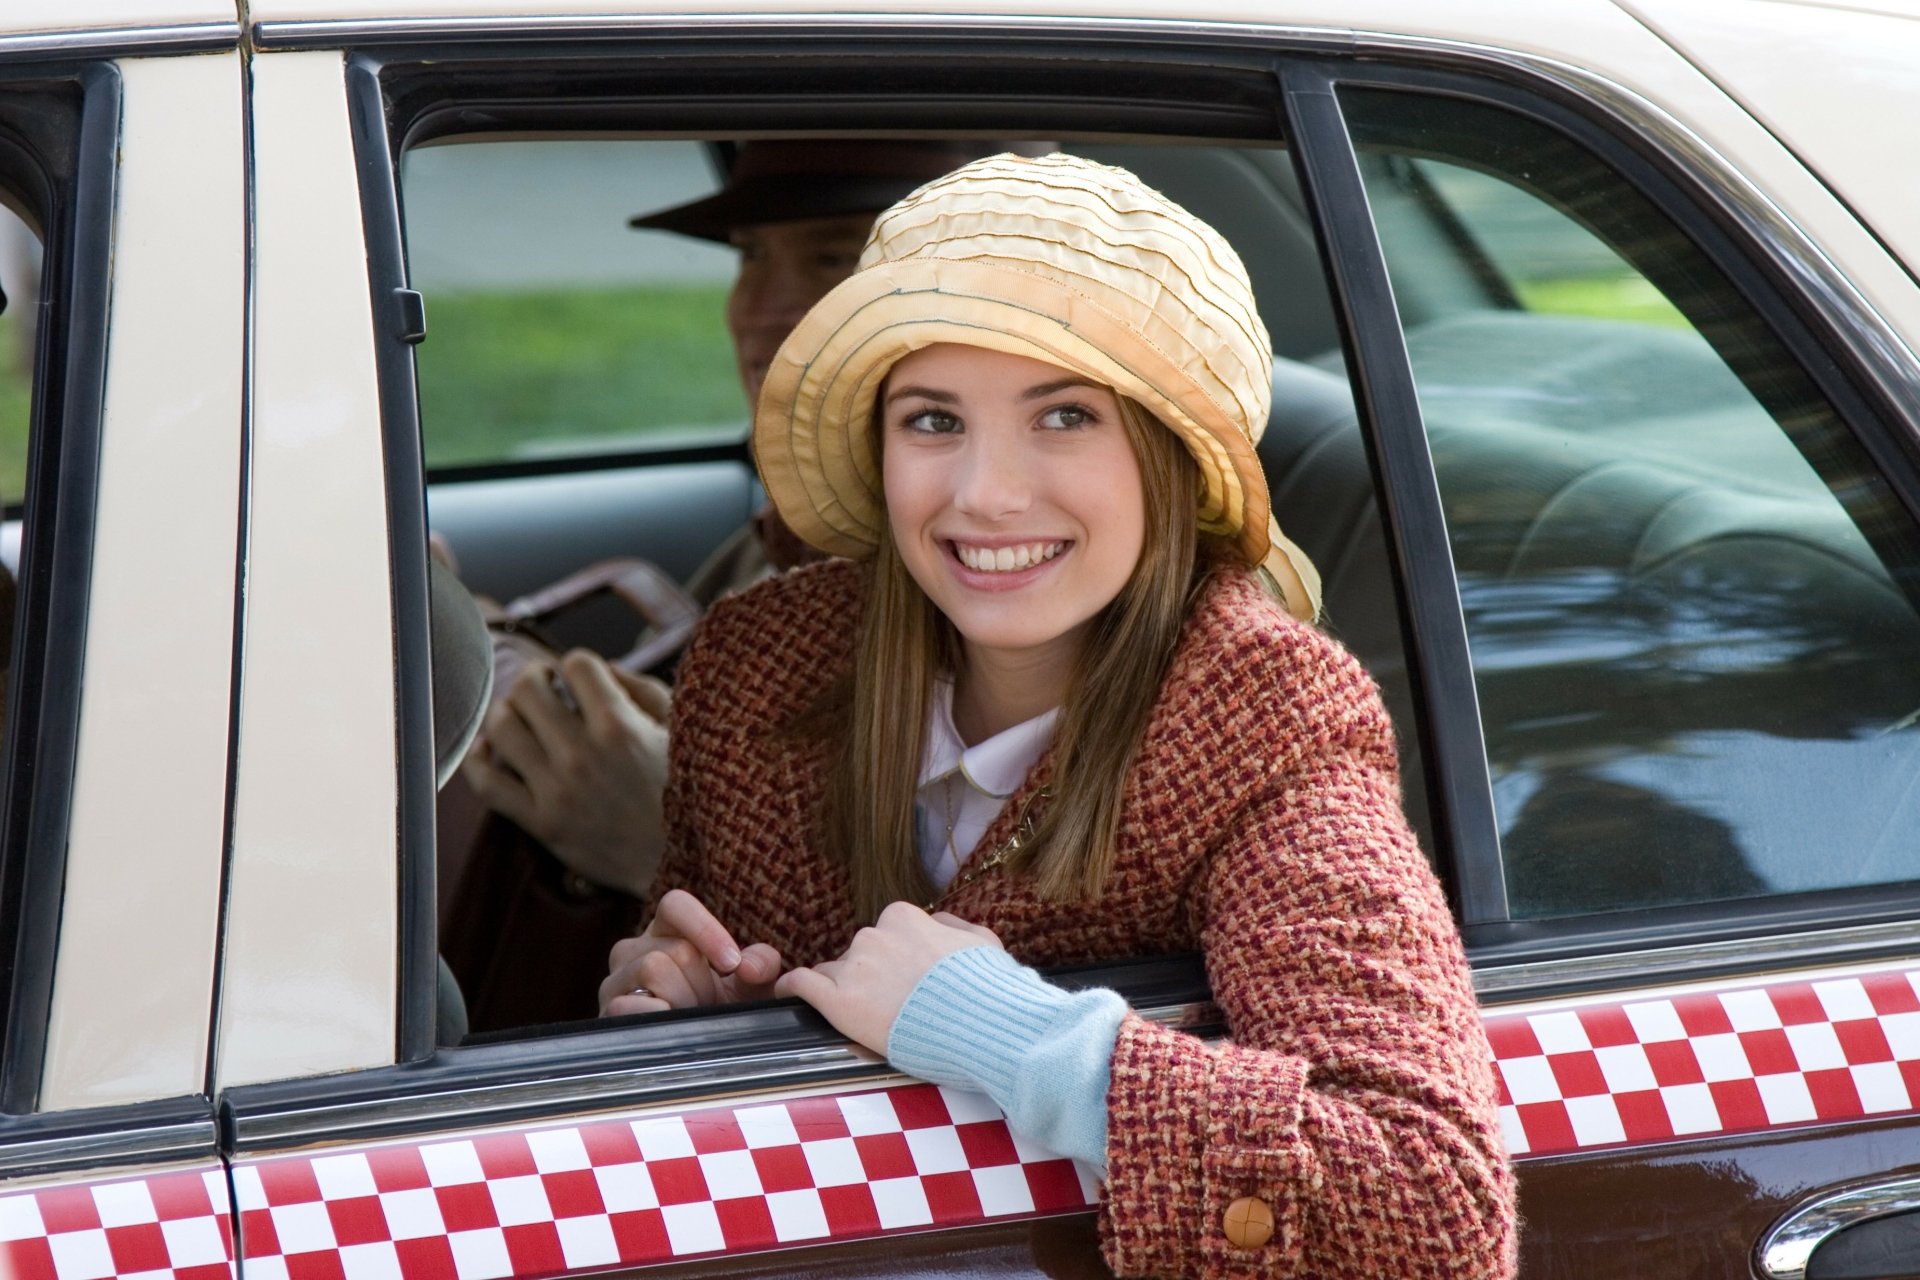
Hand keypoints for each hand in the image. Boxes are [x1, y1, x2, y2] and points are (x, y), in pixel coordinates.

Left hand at [462, 649, 669, 896]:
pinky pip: (487, 783)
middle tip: (543, 687)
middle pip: (528, 688)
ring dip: (507, 711)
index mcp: (621, 725)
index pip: (576, 664)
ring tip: (520, 716)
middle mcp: (582, 754)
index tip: (582, 680)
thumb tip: (604, 667)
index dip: (577, 666)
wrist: (681, 863)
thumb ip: (643, 689)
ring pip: (502, 727)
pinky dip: (477, 758)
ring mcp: (557, 790)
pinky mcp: (541, 823)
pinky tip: (488, 748)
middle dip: (535, 678)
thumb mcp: (680, 731)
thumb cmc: (686, 793)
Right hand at [600, 889, 784, 1016]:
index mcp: (666, 931)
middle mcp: (633, 950)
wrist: (694, 1057)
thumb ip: (761, 966)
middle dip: (702, 983)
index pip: (675, 904)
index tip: (732, 963)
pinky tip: (669, 1030)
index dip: (705, 929)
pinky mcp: (604, 1012)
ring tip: (687, 1017)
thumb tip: (749, 966)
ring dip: (683, 1000)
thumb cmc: (720, 1012)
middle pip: (674, 948)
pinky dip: (658, 1017)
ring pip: (652, 968)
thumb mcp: (749, 988)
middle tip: (705, 1005)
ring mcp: (614, 981)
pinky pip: (628, 1002)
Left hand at [775, 902, 1001, 1054]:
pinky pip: (801, 985)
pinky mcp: (838, 1001)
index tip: (903, 982)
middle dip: (868, 978)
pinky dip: (791, 989)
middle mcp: (874, 936)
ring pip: (832, 973)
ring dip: (843, 991)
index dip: (892, 961)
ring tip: (863, 1018)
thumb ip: (953, 927)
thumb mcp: (982, 942)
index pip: (883, 934)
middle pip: (857, 955)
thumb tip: (938, 925)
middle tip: (890, 1007)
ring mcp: (854, 968)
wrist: (984, 1025)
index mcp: (903, 917)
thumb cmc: (988, 987)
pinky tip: (786, 996)